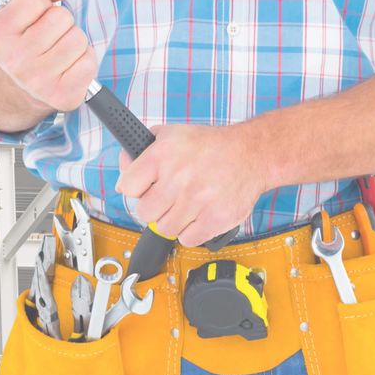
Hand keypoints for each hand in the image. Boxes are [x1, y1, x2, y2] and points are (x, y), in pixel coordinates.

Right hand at [0, 0, 97, 111]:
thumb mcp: (19, 17)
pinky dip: (84, 61)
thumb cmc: (24, 45)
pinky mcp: (61, 96)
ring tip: (59, 54)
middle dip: (62, 24)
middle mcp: (15, 60)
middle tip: (50, 40)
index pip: (38, 1)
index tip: (35, 22)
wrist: (17, 91)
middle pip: (62, 17)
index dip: (43, 8)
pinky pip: (88, 62)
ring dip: (74, 43)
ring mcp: (38, 81)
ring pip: (78, 39)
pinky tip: (69, 68)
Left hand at [116, 123, 269, 246]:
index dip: (135, 188)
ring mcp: (197, 201)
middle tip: (167, 198)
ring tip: (185, 205)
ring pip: (164, 228)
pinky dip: (191, 231)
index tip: (145, 187)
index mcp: (163, 155)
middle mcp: (178, 178)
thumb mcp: (172, 135)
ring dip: (172, 220)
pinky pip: (186, 239)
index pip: (127, 187)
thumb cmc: (210, 146)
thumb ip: (142, 150)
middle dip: (154, 207)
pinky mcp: (214, 219)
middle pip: (144, 212)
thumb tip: (123, 168)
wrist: (251, 154)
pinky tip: (198, 215)